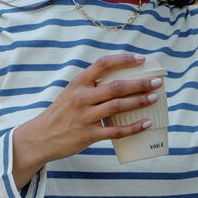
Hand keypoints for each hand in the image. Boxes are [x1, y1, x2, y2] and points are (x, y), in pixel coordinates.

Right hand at [11, 54, 162, 187]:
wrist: (40, 138)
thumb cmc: (60, 114)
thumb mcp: (71, 93)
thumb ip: (90, 86)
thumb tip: (119, 82)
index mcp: (78, 83)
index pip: (103, 64)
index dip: (124, 60)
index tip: (141, 59)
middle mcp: (81, 97)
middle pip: (116, 86)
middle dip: (140, 83)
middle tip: (157, 83)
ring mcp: (85, 116)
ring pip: (117, 106)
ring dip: (139, 101)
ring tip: (154, 98)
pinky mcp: (88, 135)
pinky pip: (115, 131)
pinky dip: (132, 127)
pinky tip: (145, 124)